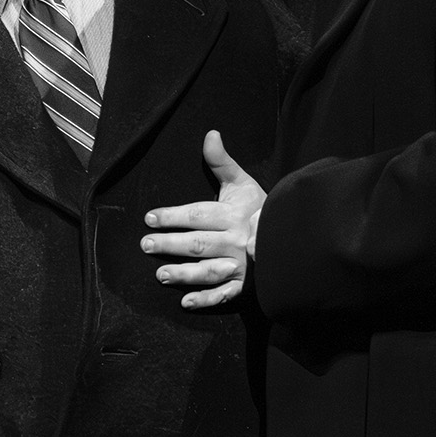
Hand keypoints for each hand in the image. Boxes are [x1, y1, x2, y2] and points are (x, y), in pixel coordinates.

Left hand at [141, 131, 263, 308]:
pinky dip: (206, 300)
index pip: (198, 214)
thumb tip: (210, 134)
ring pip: (209, 271)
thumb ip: (222, 162)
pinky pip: (225, 295)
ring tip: (160, 275)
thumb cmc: (258, 208)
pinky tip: (185, 302)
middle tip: (145, 245)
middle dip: (170, 245)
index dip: (173, 216)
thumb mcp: (241, 183)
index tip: (149, 218)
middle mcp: (235, 241)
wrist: (290, 234)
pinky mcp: (245, 285)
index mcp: (232, 215)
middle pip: (198, 244)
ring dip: (184, 274)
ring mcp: (240, 266)